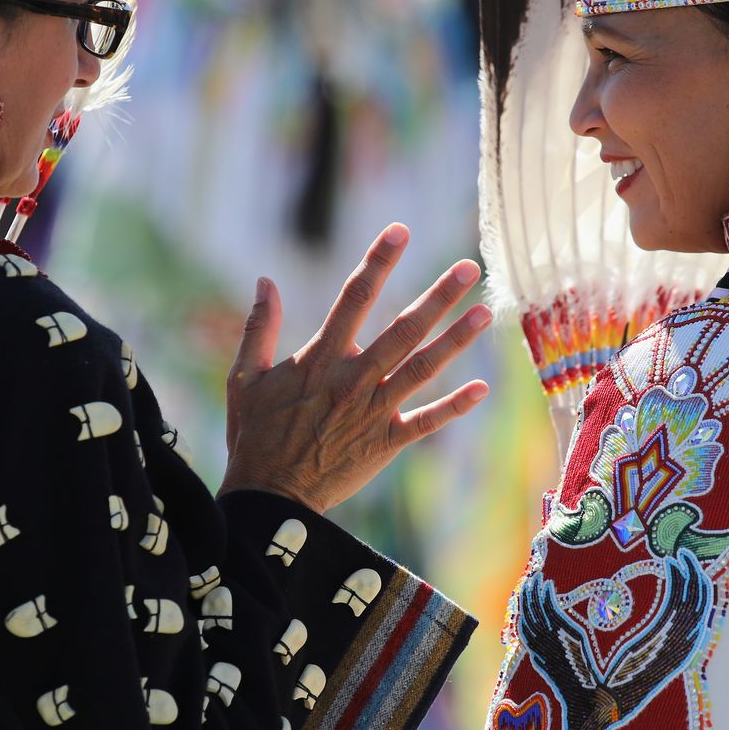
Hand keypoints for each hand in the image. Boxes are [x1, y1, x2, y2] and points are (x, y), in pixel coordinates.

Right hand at [220, 224, 492, 513]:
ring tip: (485, 313)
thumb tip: (265, 280)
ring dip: (455, 341)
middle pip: (402, 329)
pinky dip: (455, 407)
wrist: (268, 498)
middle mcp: (353, 380)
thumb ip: (258, 327)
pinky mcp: (385, 444)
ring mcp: (373, 412)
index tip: (400, 231)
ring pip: (422, 369)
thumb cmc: (253, 435)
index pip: (353, 298)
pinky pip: (426, 423)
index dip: (378, 262)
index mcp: (319, 359)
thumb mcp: (243, 378)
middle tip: (469, 267)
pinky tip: (483, 389)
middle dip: (437, 297)